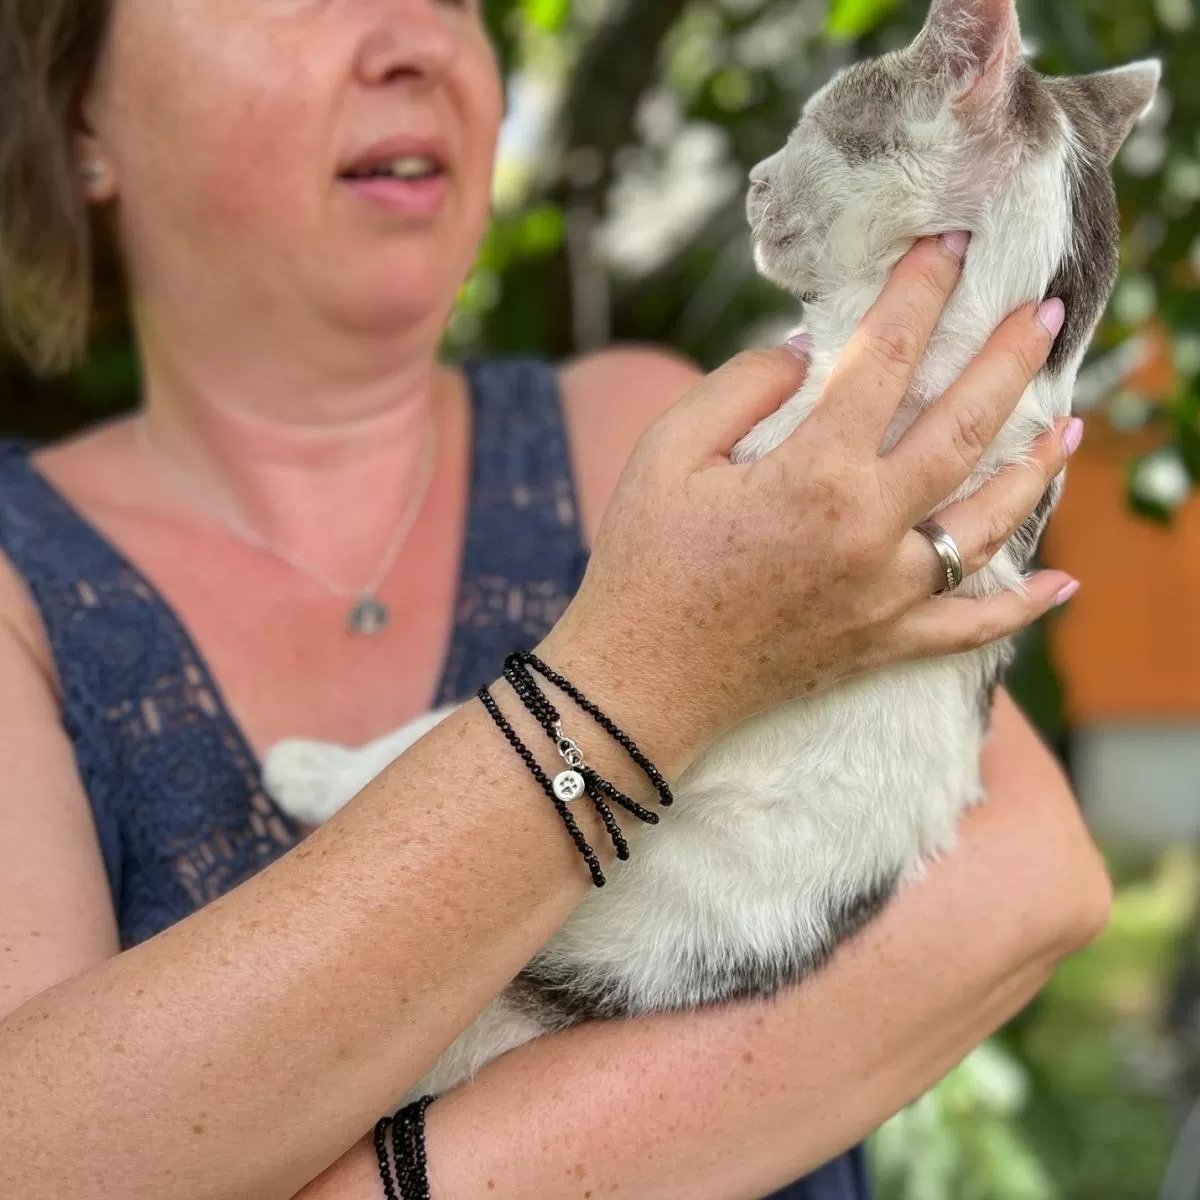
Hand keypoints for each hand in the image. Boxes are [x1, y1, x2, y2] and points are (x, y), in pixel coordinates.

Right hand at [545, 236, 1077, 766]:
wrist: (639, 683)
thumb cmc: (643, 563)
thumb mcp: (666, 454)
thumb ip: (740, 388)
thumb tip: (807, 352)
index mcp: (812, 476)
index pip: (885, 361)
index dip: (919, 292)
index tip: (948, 246)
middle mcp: (867, 533)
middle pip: (963, 430)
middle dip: (1009, 361)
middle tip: (1046, 315)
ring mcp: (885, 596)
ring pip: (988, 524)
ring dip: (1037, 471)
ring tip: (1072, 428)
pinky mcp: (882, 645)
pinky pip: (971, 628)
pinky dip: (1021, 608)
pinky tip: (1062, 584)